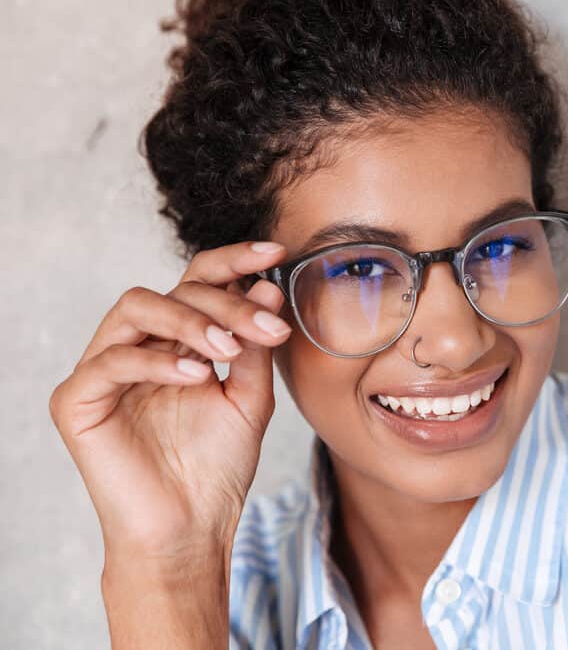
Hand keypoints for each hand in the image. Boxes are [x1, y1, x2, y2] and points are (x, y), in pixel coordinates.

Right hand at [49, 241, 291, 562]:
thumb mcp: (250, 398)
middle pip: (175, 291)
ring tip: (230, 349)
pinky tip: (197, 376)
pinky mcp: (77, 401)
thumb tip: (266, 285)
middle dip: (227, 303)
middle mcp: (138, 347)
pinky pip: (110, 361)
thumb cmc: (217, 467)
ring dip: (192, 321)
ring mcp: (103, 371)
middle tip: (267, 329)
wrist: (192, 530)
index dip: (234, 261)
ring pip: (138, 309)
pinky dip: (157, 362)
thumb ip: (254, 346)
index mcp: (177, 342)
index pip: (198, 282)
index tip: (275, 253)